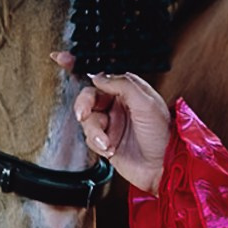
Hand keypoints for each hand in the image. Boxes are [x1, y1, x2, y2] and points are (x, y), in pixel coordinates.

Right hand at [73, 71, 173, 193]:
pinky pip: (89, 138)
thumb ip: (122, 85)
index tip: (62, 59)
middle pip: (88, 97)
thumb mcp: (146, 103)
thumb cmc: (163, 134)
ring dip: (95, 131)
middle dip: (83, 105)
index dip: (80, 66)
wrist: (164, 167)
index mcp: (128, 90)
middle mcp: (118, 105)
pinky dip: (98, 143)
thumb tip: (98, 77)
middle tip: (83, 114)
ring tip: (107, 142)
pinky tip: (111, 148)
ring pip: (86, 119)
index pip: (102, 75)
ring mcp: (111, 123)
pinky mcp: (106, 141)